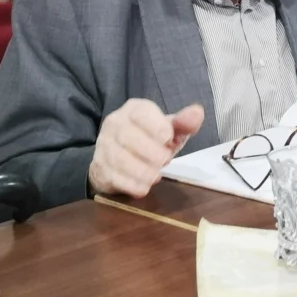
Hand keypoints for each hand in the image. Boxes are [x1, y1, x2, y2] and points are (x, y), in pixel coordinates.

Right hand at [87, 100, 204, 198]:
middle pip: (128, 136)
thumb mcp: (170, 129)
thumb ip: (184, 122)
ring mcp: (103, 146)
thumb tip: (197, 113)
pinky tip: (144, 187)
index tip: (169, 140)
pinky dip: (131, 184)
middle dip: (151, 152)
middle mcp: (114, 124)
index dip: (157, 127)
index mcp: (134, 109)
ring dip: (142, 170)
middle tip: (165, 160)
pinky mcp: (99, 168)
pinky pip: (112, 177)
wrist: (120, 155)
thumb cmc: (151, 138)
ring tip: (157, 176)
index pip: (141, 113)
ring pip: (119, 158)